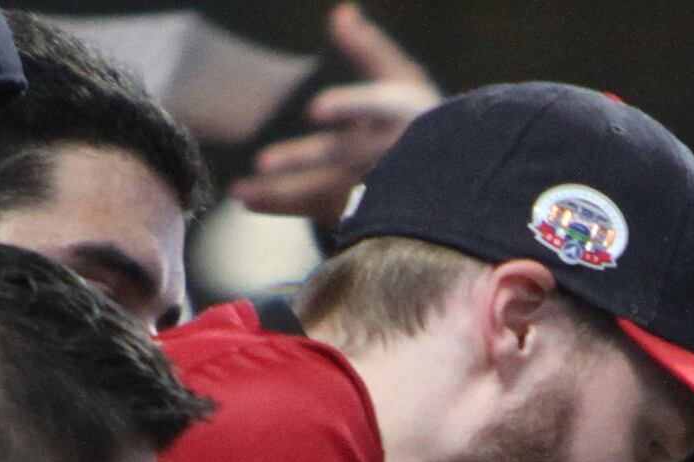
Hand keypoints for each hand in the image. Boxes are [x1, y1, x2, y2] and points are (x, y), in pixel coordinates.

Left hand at [232, 6, 440, 228]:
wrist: (453, 179)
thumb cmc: (418, 117)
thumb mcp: (403, 78)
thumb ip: (369, 48)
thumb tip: (341, 13)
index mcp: (402, 114)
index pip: (374, 107)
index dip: (347, 107)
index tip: (315, 108)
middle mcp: (391, 155)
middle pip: (342, 156)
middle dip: (303, 161)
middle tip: (263, 163)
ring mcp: (378, 189)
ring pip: (325, 191)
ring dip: (282, 192)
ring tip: (240, 191)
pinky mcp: (364, 210)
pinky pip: (316, 209)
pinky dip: (280, 205)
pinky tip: (247, 199)